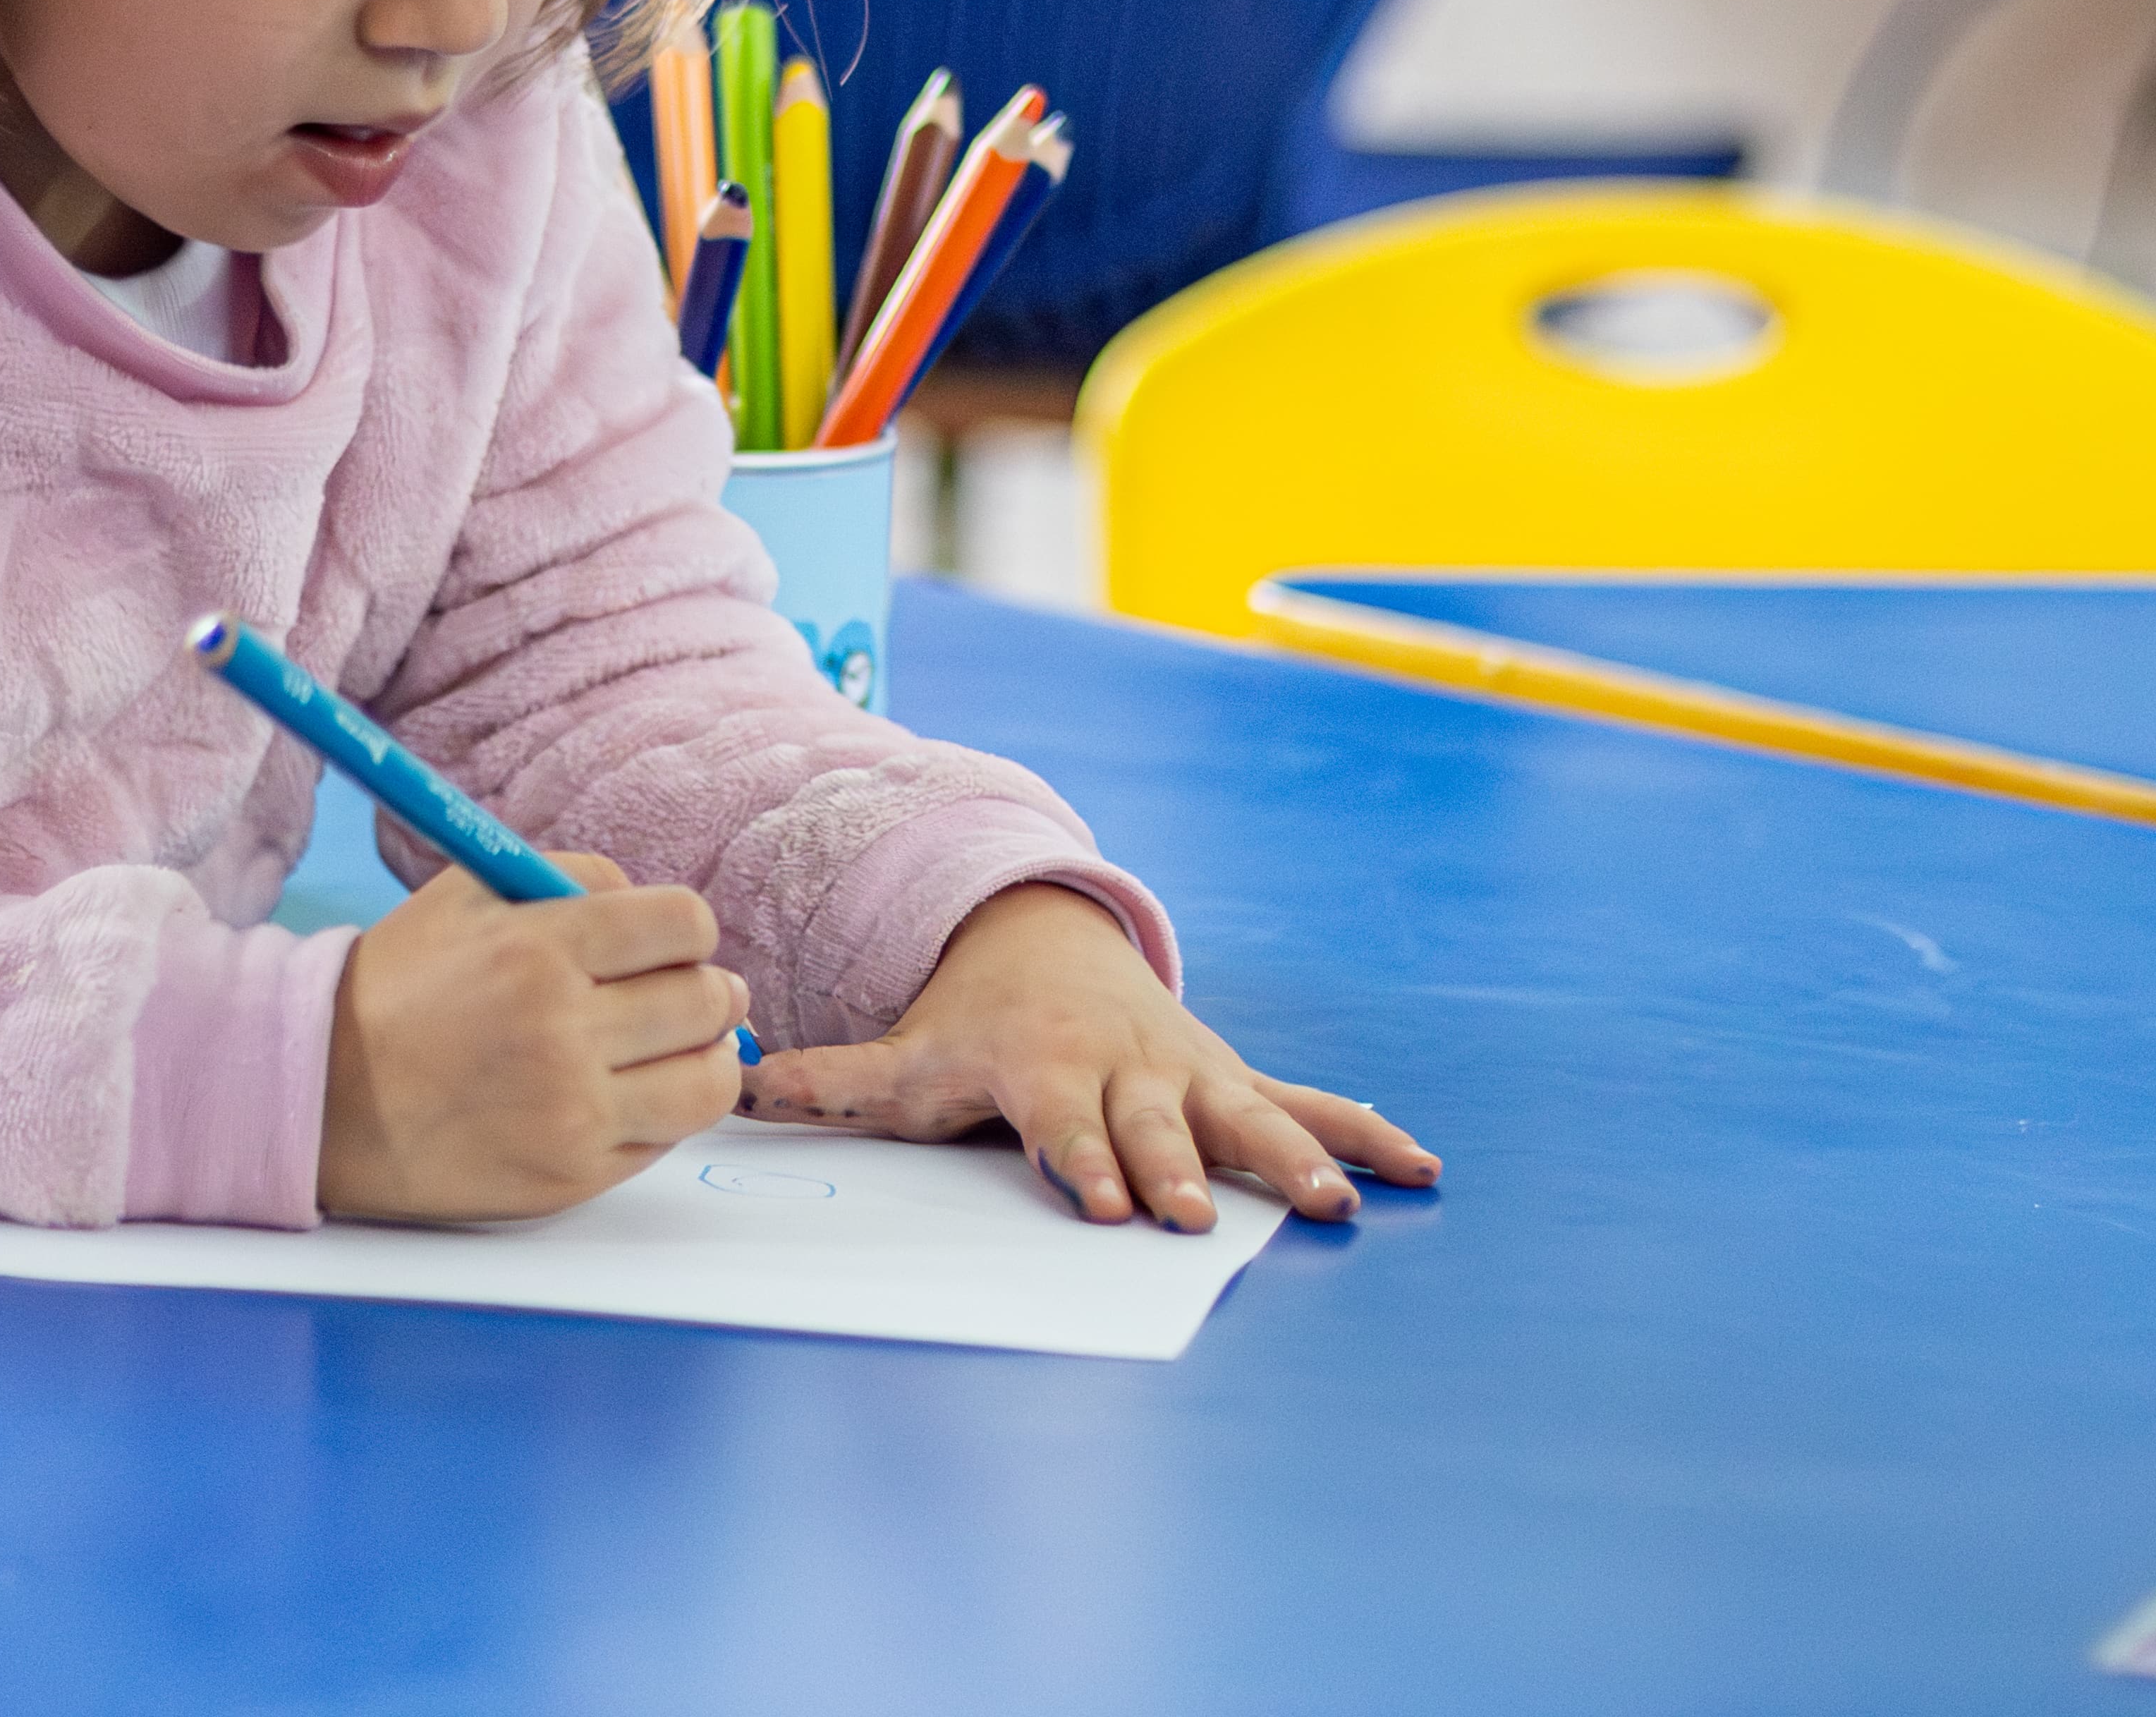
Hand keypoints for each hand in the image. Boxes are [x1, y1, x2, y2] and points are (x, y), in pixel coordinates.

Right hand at [316, 852, 751, 1221]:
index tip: (671, 944)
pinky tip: (623, 1096)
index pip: (685, 925)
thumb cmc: (403, 987)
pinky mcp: (572, 1176)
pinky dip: (661, 1115)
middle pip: (708, 1002)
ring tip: (676, 1051)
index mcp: (540, 948)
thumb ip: (576, 879)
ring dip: (706, 1059)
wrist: (324, 1098)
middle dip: (707, 991)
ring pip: (710, 1082)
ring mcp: (572, 1112)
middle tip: (683, 996)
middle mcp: (563, 1031)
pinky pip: (666, 1141)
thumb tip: (665, 916)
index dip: (688, 932)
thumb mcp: (471, 894)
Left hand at [739, 883, 1441, 1231]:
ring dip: (1295, 1156)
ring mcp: (1189, 1071)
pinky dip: (1362, 1130)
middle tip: (1197, 1215)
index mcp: (1048, 1068)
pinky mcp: (1233, 1076)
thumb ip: (835, 1082)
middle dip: (1177, 1168)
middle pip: (1157, 1125)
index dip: (1085, 1161)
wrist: (1051, 940)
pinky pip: (1306, 1101)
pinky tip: (1419, 1167)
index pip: (1067, 1125)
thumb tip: (736, 1091)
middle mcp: (1126, 1068)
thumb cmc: (974, 1021)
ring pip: (1246, 1114)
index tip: (1105, 1203)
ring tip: (1339, 1203)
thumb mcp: (909, 1051)